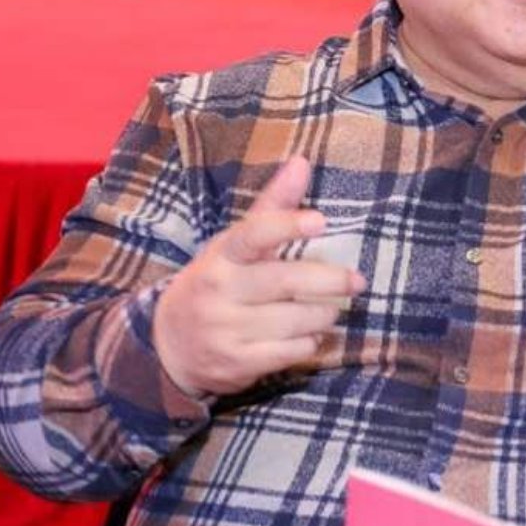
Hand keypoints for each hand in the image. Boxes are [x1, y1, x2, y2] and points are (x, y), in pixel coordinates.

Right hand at [153, 156, 365, 396]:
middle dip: (330, 281)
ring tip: (330, 309)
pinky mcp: (236, 363)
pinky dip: (309, 342)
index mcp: (221, 255)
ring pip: (294, 320)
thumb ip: (272, 207)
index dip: (287, 225)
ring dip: (323, 314)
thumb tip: (302, 162)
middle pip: (285, 281)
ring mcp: (226, 329)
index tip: (321, 221)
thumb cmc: (217, 283)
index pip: (254, 233)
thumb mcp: (234, 245)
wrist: (168, 345)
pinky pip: (289, 352)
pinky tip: (311, 335)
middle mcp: (220, 290)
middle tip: (357, 281)